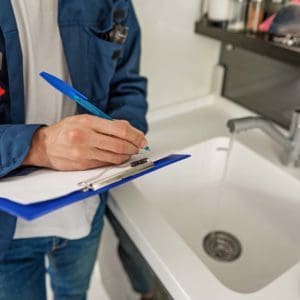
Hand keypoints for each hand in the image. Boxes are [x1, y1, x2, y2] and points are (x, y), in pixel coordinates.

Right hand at [23, 114, 147, 170]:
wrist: (45, 145)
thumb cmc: (66, 131)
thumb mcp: (85, 119)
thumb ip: (107, 124)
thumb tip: (129, 130)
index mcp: (88, 122)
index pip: (120, 129)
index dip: (135, 135)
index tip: (141, 139)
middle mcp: (85, 137)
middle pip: (120, 145)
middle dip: (134, 147)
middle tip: (138, 147)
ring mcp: (83, 153)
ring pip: (115, 158)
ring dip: (127, 156)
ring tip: (129, 152)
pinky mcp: (82, 165)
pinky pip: (106, 165)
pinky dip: (115, 162)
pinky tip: (117, 158)